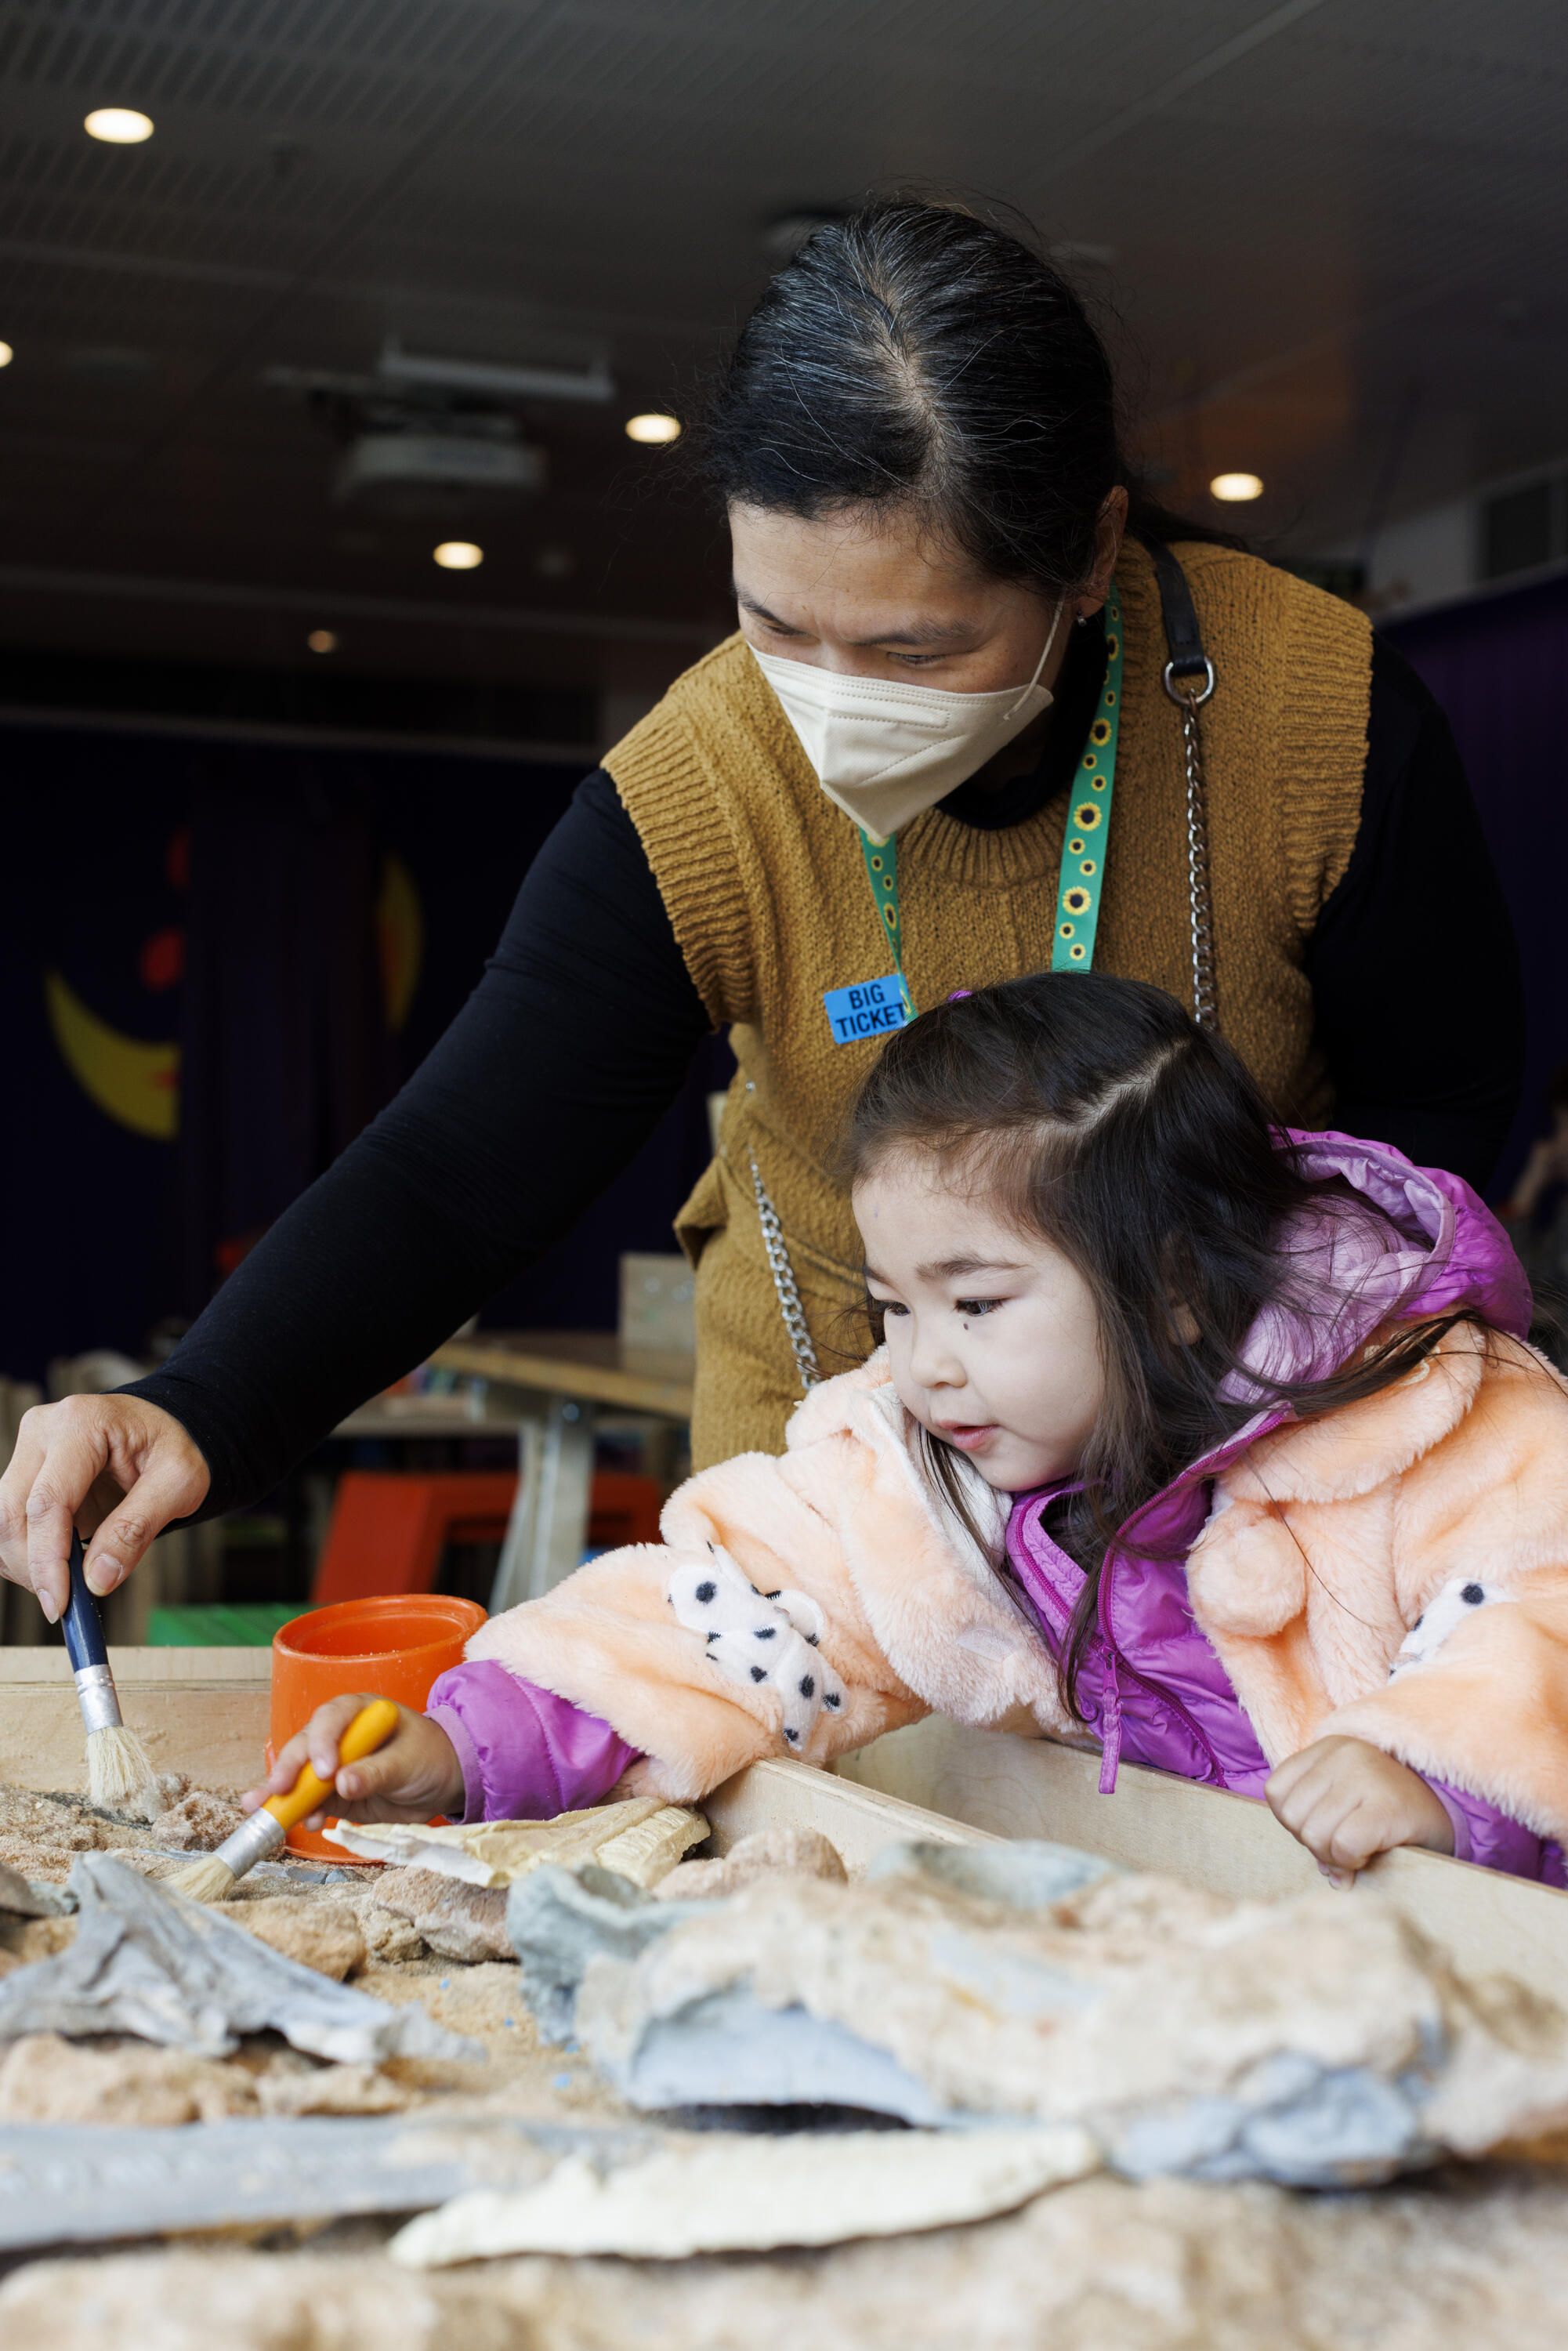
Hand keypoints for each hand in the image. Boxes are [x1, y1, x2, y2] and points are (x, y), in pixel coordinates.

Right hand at [0, 1394, 209, 1621]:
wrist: (163, 1428)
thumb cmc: (173, 1448)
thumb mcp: (179, 1482)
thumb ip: (137, 1528)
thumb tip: (97, 1580)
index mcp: (83, 1424)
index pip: (48, 1501)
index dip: (48, 1559)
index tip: (60, 1605)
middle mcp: (43, 1431)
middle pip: (13, 1513)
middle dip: (35, 1568)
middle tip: (68, 1605)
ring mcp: (27, 1451)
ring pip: (2, 1522)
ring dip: (27, 1564)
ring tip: (69, 1584)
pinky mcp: (22, 1473)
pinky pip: (8, 1524)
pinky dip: (26, 1556)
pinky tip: (57, 1568)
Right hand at [242, 1693, 464, 1828]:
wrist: (443, 1782)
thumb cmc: (430, 1757)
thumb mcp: (409, 1762)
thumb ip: (377, 1772)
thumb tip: (344, 1783)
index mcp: (359, 1712)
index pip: (331, 1718)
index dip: (322, 1742)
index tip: (325, 1770)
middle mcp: (339, 1734)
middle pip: (305, 1746)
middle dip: (290, 1768)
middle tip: (280, 1790)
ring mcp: (332, 1764)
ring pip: (299, 1775)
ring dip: (282, 1794)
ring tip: (265, 1811)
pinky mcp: (332, 1792)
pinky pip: (309, 1801)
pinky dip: (298, 1812)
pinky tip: (294, 1822)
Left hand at [1266, 1735, 1453, 1884]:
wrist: (1453, 1809)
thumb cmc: (1391, 1810)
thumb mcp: (1346, 1799)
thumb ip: (1318, 1819)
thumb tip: (1321, 1868)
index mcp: (1327, 1747)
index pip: (1276, 1793)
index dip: (1295, 1822)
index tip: (1326, 1828)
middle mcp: (1343, 1754)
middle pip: (1292, 1817)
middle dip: (1314, 1843)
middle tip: (1344, 1845)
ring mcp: (1364, 1776)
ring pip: (1314, 1835)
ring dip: (1333, 1856)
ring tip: (1359, 1850)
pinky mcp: (1386, 1806)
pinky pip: (1343, 1846)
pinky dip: (1351, 1861)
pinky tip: (1370, 1855)